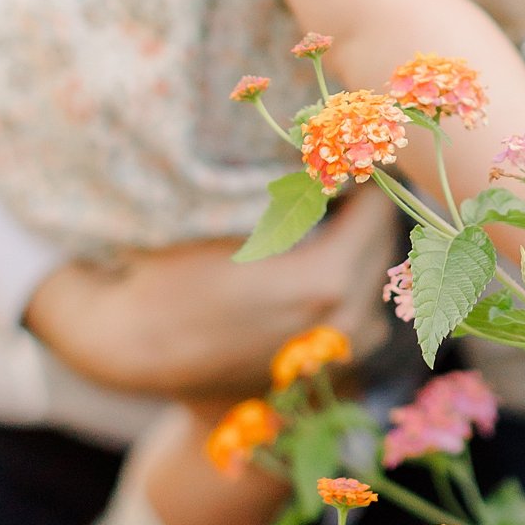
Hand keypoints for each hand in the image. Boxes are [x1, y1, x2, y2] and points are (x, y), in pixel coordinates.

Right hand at [24, 186, 395, 399]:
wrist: (140, 348)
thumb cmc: (176, 272)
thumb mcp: (228, 215)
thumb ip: (290, 188)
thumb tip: (334, 151)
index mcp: (327, 279)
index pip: (379, 207)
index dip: (361, 174)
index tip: (340, 156)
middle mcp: (345, 320)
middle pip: (383, 242)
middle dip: (362, 208)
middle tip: (331, 180)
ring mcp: (340, 353)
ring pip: (377, 279)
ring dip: (361, 247)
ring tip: (325, 222)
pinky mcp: (329, 372)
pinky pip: (364, 315)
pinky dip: (353, 286)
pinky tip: (317, 266)